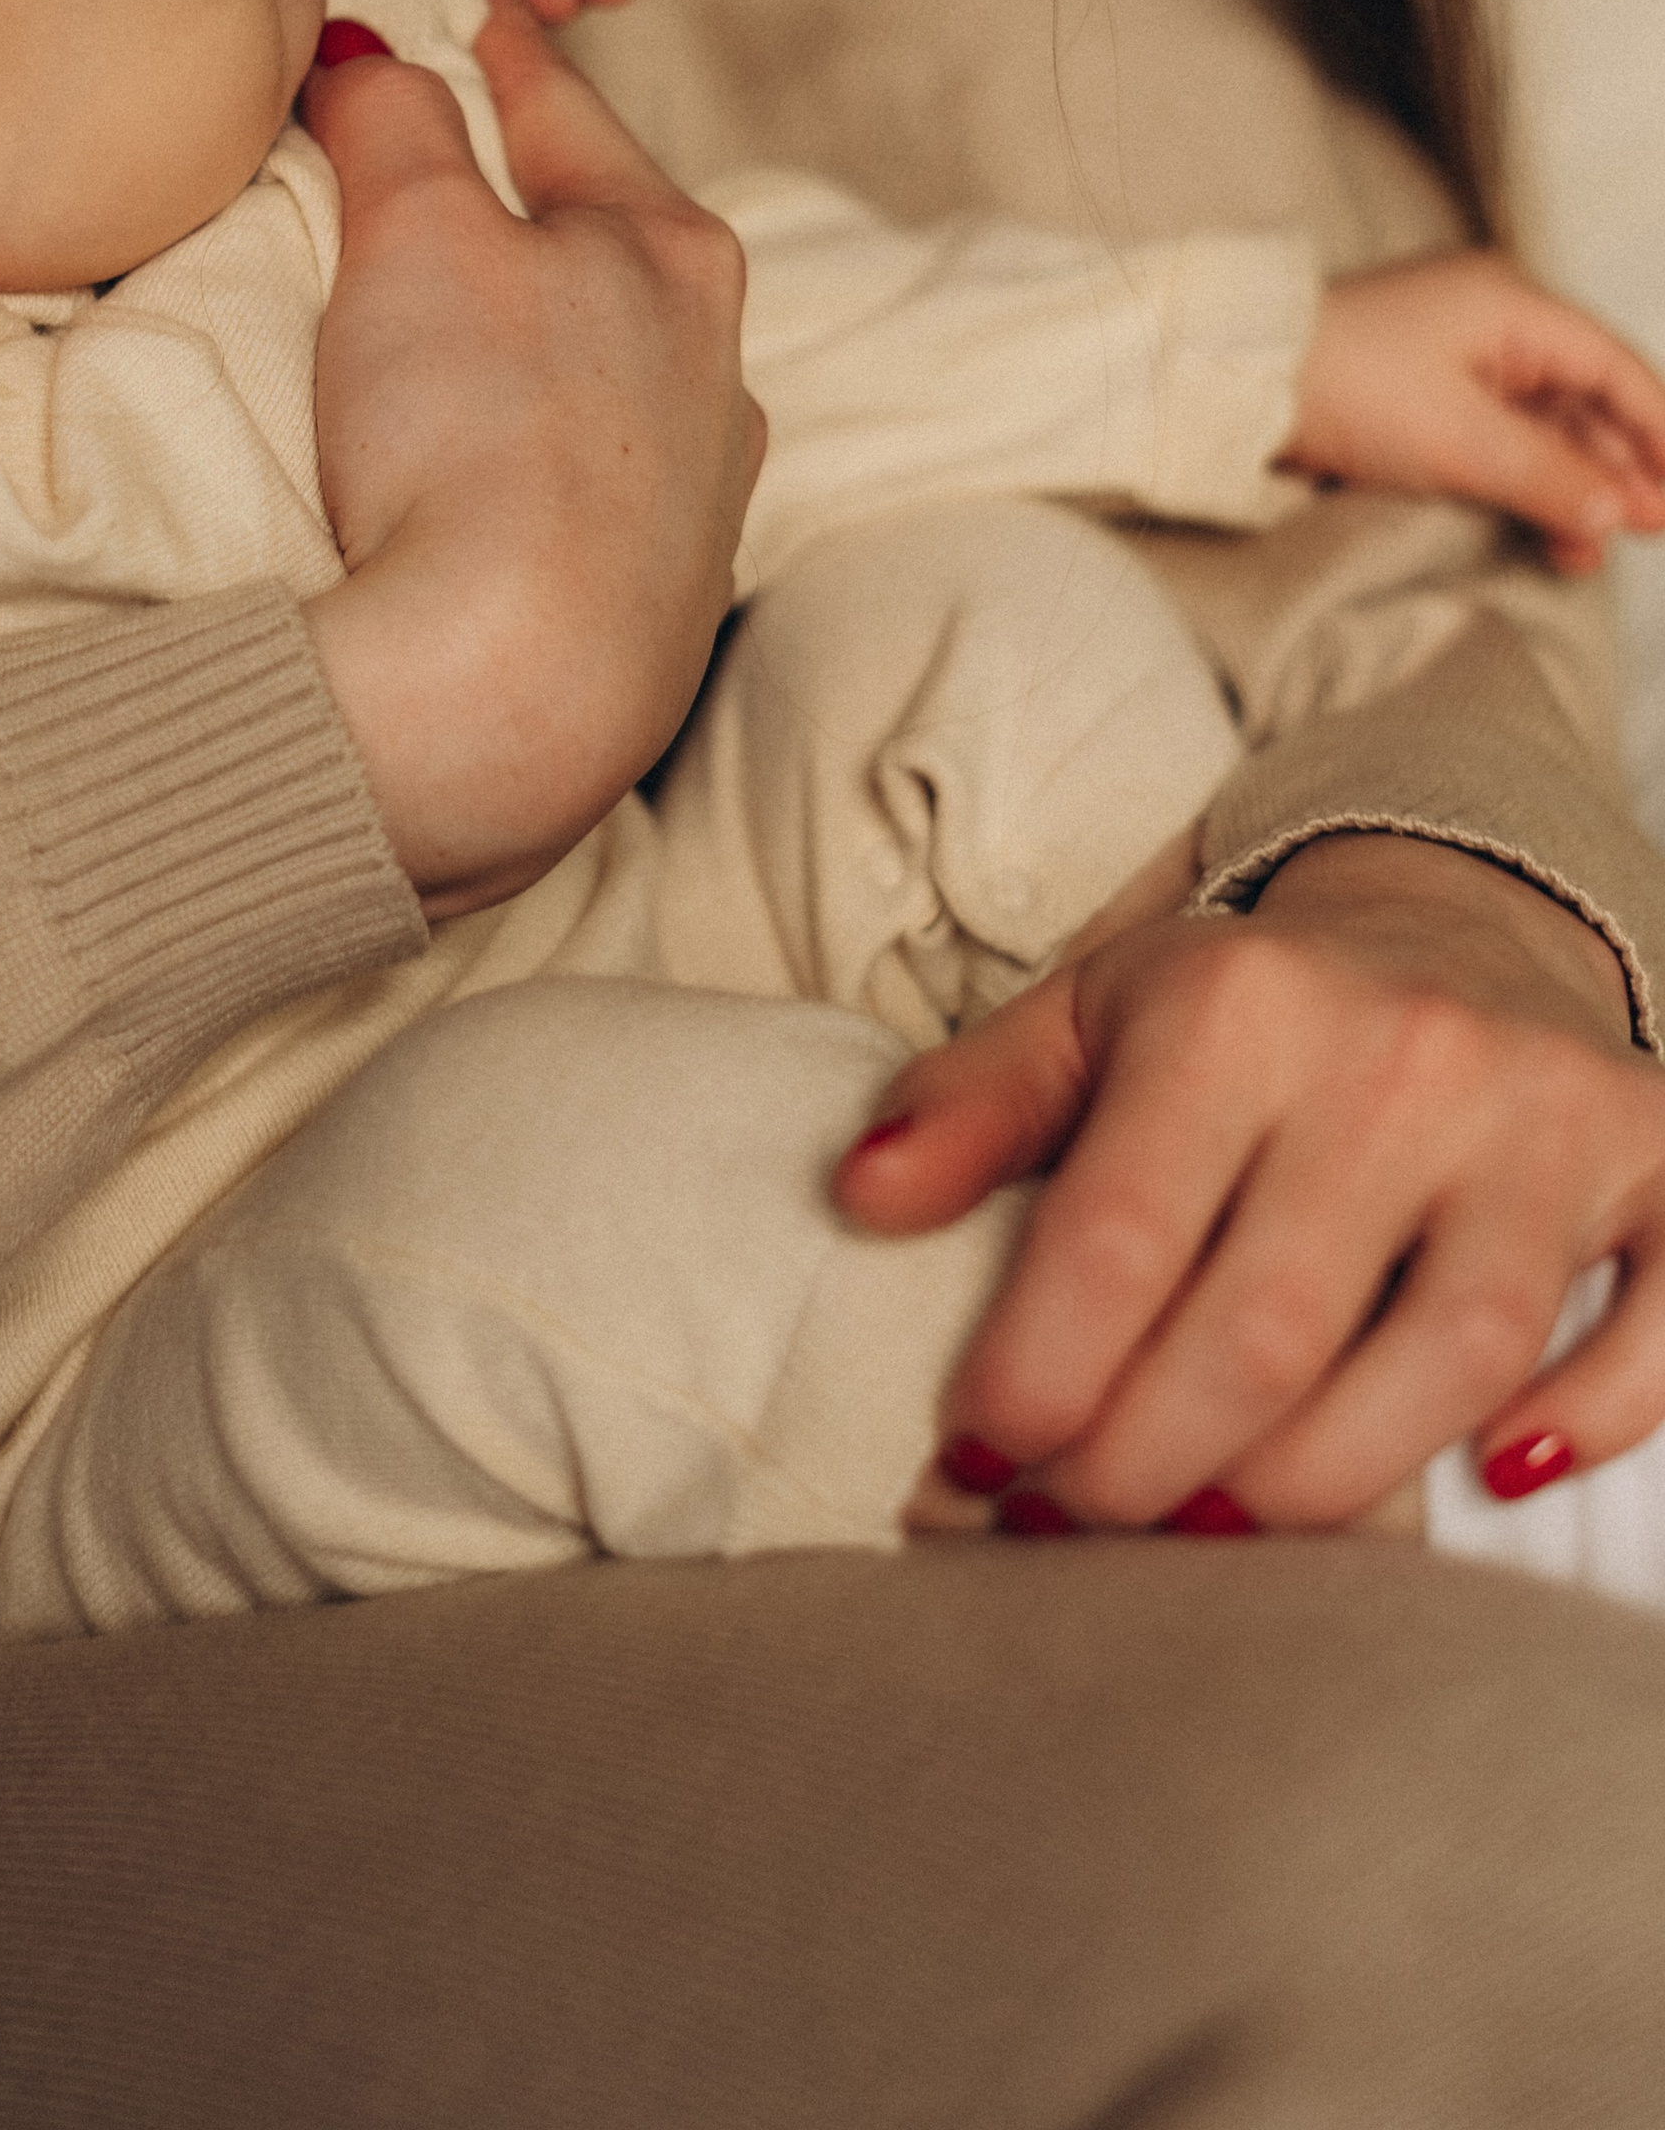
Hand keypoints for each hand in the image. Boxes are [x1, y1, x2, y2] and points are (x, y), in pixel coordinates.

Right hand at [298, 13, 759, 919]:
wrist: (505, 703)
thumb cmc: (473, 442)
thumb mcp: (415, 229)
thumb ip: (396, 113)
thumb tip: (376, 50)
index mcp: (676, 248)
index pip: (550, 100)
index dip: (461, 43)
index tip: (410, 15)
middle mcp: (716, 364)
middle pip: (579, 238)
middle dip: (488, 206)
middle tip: (380, 183)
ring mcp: (697, 493)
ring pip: (585, 367)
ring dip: (509, 343)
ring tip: (411, 353)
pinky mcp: (652, 603)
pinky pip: (571, 485)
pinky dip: (514, 460)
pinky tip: (462, 486)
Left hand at [838, 830, 1664, 1532]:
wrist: (1454, 912)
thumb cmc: (1244, 1010)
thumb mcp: (1089, 1018)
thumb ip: (970, 1108)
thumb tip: (857, 1196)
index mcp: (1236, 1007)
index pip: (1116, 1235)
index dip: (1035, 1376)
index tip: (975, 1461)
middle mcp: (1398, 1051)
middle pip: (1269, 1327)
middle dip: (1151, 1465)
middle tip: (1077, 1527)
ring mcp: (1543, 1111)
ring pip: (1452, 1354)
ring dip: (1322, 1483)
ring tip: (1216, 1530)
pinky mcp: (1659, 1153)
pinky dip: (1599, 1411)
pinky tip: (1501, 1479)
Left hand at [1288, 252, 1664, 573]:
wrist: (1228, 385)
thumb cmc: (1342, 387)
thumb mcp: (1459, 440)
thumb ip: (1548, 475)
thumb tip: (1616, 513)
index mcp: (1509, 305)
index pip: (1615, 367)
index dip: (1660, 431)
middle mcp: (1490, 323)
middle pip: (1584, 400)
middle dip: (1616, 470)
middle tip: (1646, 534)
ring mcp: (1454, 360)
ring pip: (1542, 428)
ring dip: (1570, 489)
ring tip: (1586, 554)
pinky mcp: (1419, 399)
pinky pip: (1495, 440)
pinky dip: (1523, 484)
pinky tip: (1543, 532)